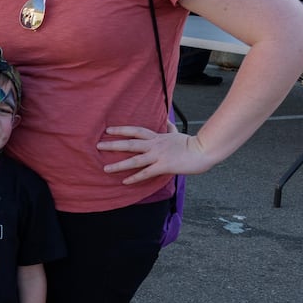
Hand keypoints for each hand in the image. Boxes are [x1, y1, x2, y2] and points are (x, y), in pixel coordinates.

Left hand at [98, 125, 215, 183]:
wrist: (203, 151)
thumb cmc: (191, 143)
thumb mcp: (177, 133)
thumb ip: (169, 128)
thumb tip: (166, 121)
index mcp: (157, 137)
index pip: (135, 131)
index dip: (121, 130)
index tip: (108, 130)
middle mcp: (155, 145)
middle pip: (130, 143)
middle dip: (113, 145)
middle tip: (98, 146)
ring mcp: (158, 156)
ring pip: (135, 160)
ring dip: (119, 164)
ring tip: (105, 168)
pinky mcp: (164, 166)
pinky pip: (146, 173)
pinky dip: (134, 178)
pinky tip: (125, 181)